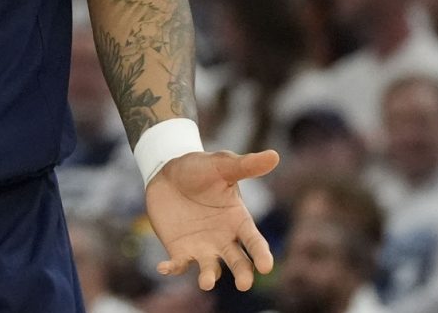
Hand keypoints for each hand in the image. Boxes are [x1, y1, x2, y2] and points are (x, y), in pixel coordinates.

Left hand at [144, 149, 278, 291]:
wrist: (167, 172)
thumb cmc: (200, 168)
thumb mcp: (221, 164)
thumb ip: (245, 165)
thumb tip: (274, 155)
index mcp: (239, 220)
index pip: (255, 241)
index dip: (261, 254)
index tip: (266, 266)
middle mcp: (224, 239)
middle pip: (238, 261)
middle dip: (243, 273)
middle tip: (244, 283)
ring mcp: (203, 247)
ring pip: (211, 269)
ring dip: (209, 277)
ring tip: (206, 282)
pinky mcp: (180, 250)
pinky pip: (179, 265)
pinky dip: (173, 268)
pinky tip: (163, 268)